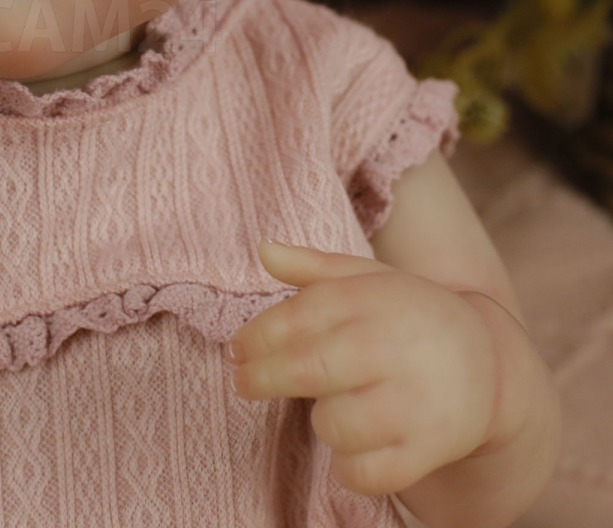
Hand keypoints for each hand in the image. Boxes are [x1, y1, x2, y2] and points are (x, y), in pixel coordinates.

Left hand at [228, 241, 499, 497]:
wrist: (487, 361)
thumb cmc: (406, 315)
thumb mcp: (365, 278)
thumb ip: (311, 265)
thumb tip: (263, 249)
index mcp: (366, 301)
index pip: (293, 319)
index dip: (255, 338)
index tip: (235, 350)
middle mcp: (387, 349)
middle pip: (304, 371)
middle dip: (262, 379)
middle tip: (242, 383)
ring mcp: (410, 402)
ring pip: (333, 426)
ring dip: (321, 423)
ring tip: (329, 409)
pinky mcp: (428, 449)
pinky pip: (368, 474)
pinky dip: (350, 469)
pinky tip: (352, 449)